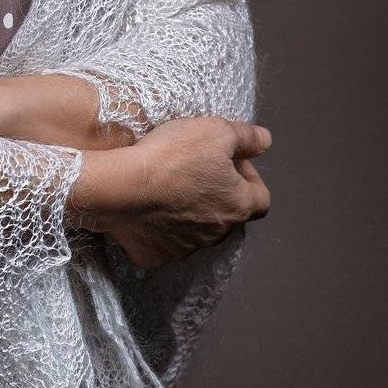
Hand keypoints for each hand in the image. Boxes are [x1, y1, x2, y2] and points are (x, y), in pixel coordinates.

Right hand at [68, 116, 272, 270]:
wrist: (120, 187)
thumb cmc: (173, 156)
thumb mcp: (216, 131)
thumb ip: (247, 136)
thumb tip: (266, 141)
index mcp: (238, 206)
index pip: (261, 198)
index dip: (250, 177)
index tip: (230, 160)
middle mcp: (217, 234)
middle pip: (227, 215)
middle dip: (218, 193)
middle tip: (197, 170)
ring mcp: (185, 249)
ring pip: (197, 231)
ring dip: (191, 211)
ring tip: (169, 187)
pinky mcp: (156, 256)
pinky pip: (164, 243)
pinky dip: (161, 229)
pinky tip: (148, 210)